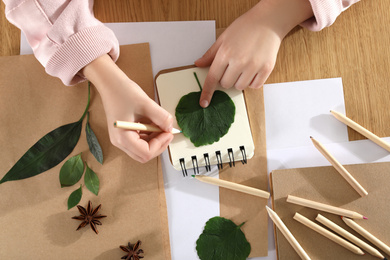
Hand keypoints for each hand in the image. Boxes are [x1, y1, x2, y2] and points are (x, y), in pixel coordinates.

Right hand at [83, 55, 173, 162]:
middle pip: (144, 155)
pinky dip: (149, 136)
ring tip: (160, 125)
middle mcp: (119, 142)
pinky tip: (153, 124)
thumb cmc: (122, 91)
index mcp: (122, 137)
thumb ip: (161, 117)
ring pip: (142, 149)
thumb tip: (170, 127)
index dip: (160, 144)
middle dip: (158, 145)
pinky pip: (139, 141)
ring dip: (155, 140)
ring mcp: (120, 138)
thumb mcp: (146, 104)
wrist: (109, 82)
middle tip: (167, 132)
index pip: (146, 152)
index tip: (168, 132)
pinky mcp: (123, 133)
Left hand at [195, 0, 313, 107]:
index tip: (203, 103)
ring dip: (239, 81)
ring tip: (244, 66)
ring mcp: (253, 66)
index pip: (212, 78)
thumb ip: (210, 54)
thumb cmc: (245, 27)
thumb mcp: (223, 38)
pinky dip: (252, 82)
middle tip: (233, 66)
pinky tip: (253, 69)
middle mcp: (239, 62)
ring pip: (240, 87)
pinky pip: (255, 86)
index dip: (207, 92)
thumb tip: (198, 64)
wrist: (268, 22)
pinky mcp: (266, 69)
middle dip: (226, 78)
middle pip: (226, 84)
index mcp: (225, 53)